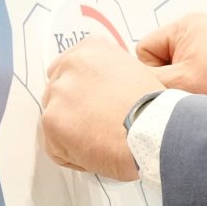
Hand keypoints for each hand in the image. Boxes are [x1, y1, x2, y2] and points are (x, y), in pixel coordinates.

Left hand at [40, 37, 163, 181]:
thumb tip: (100, 89)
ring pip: (55, 119)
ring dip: (73, 133)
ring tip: (102, 140)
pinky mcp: (52, 122)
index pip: (68, 67)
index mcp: (92, 50)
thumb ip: (108, 74)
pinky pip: (55, 146)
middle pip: (58, 92)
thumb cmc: (154, 109)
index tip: (90, 102)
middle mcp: (70, 66)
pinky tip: (96, 152)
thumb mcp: (135, 72)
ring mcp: (58, 94)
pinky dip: (72, 155)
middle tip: (98, 124)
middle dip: (73, 110)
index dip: (81, 89)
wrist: (154, 131)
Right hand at [138, 12, 206, 107]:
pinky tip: (206, 93)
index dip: (153, 73)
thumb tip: (114, 83)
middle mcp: (194, 27)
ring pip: (166, 70)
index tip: (178, 83)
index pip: (144, 50)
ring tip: (200, 92)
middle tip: (189, 90)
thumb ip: (144, 80)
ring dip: (176, 85)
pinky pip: (182, 74)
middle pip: (154, 59)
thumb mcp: (177, 84)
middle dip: (165, 79)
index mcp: (186, 24)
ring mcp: (203, 42)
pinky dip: (188, 87)